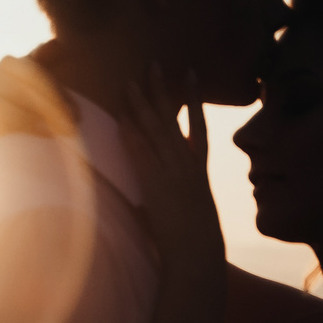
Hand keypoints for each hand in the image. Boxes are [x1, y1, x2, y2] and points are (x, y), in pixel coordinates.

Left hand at [118, 67, 225, 275]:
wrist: (198, 256)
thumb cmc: (196, 245)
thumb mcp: (190, 218)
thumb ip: (171, 203)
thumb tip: (148, 204)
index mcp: (199, 173)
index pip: (198, 127)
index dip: (193, 101)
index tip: (188, 77)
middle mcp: (188, 166)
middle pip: (173, 120)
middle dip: (162, 92)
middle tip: (154, 66)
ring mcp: (173, 173)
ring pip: (157, 131)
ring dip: (142, 105)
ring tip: (132, 82)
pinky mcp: (157, 184)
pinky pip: (142, 152)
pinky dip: (132, 134)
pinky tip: (122, 117)